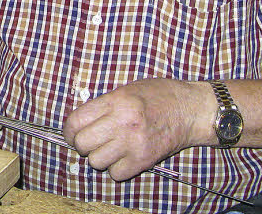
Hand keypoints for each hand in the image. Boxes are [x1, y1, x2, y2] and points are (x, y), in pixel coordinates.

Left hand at [62, 78, 211, 180]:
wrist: (191, 110)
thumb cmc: (160, 95)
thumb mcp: (128, 88)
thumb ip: (104, 104)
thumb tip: (81, 121)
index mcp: (116, 101)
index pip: (76, 121)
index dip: (69, 130)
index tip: (74, 133)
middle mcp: (122, 122)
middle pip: (82, 143)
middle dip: (83, 144)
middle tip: (93, 141)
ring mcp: (133, 143)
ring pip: (96, 161)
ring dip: (100, 157)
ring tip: (112, 148)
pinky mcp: (144, 160)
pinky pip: (115, 174)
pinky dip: (117, 169)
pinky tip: (124, 157)